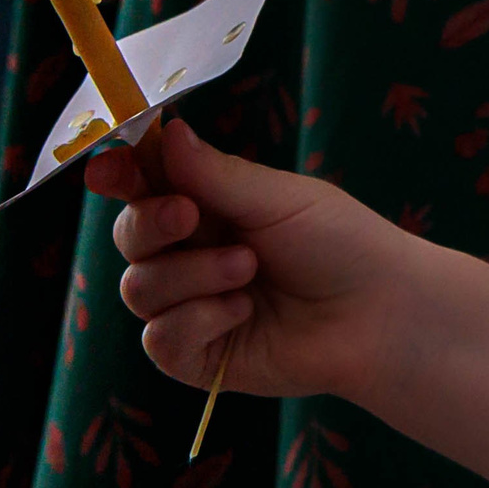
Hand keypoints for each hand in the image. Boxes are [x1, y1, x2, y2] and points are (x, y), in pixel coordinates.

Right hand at [87, 121, 416, 402]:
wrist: (379, 312)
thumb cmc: (339, 243)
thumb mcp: (277, 198)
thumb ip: (214, 173)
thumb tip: (165, 131)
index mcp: (209, 206)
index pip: (144, 186)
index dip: (119, 174)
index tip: (109, 169)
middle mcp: (191, 254)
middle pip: (129, 235)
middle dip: (152, 223)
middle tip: (190, 215)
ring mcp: (190, 306)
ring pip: (139, 288)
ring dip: (193, 274)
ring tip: (249, 269)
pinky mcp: (196, 356)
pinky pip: (160, 339)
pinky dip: (199, 320)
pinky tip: (243, 312)